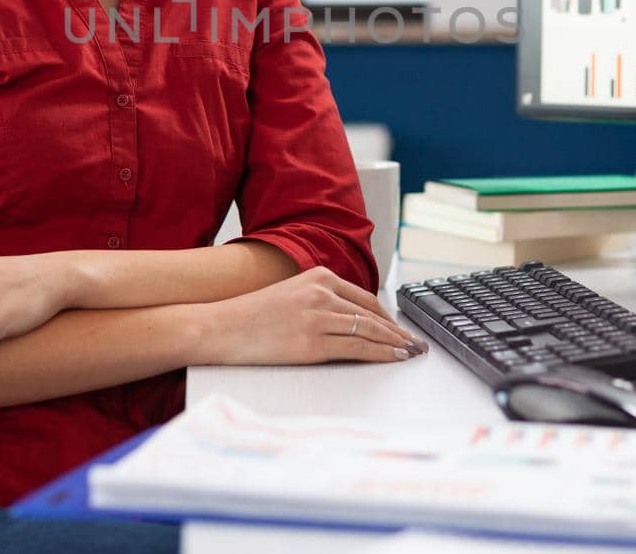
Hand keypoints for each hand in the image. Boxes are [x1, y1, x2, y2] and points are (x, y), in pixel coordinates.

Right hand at [199, 266, 428, 365]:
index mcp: (318, 277)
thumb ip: (319, 301)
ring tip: (409, 353)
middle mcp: (322, 292)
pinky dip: (381, 354)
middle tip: (415, 344)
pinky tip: (392, 358)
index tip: (400, 329)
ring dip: (395, 344)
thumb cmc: (251, 317)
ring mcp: (318, 317)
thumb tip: (349, 321)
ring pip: (370, 331)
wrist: (221, 328)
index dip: (387, 317)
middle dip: (397, 331)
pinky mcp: (312, 342)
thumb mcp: (290, 295)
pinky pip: (357, 348)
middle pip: (372, 314)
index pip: (364, 298)